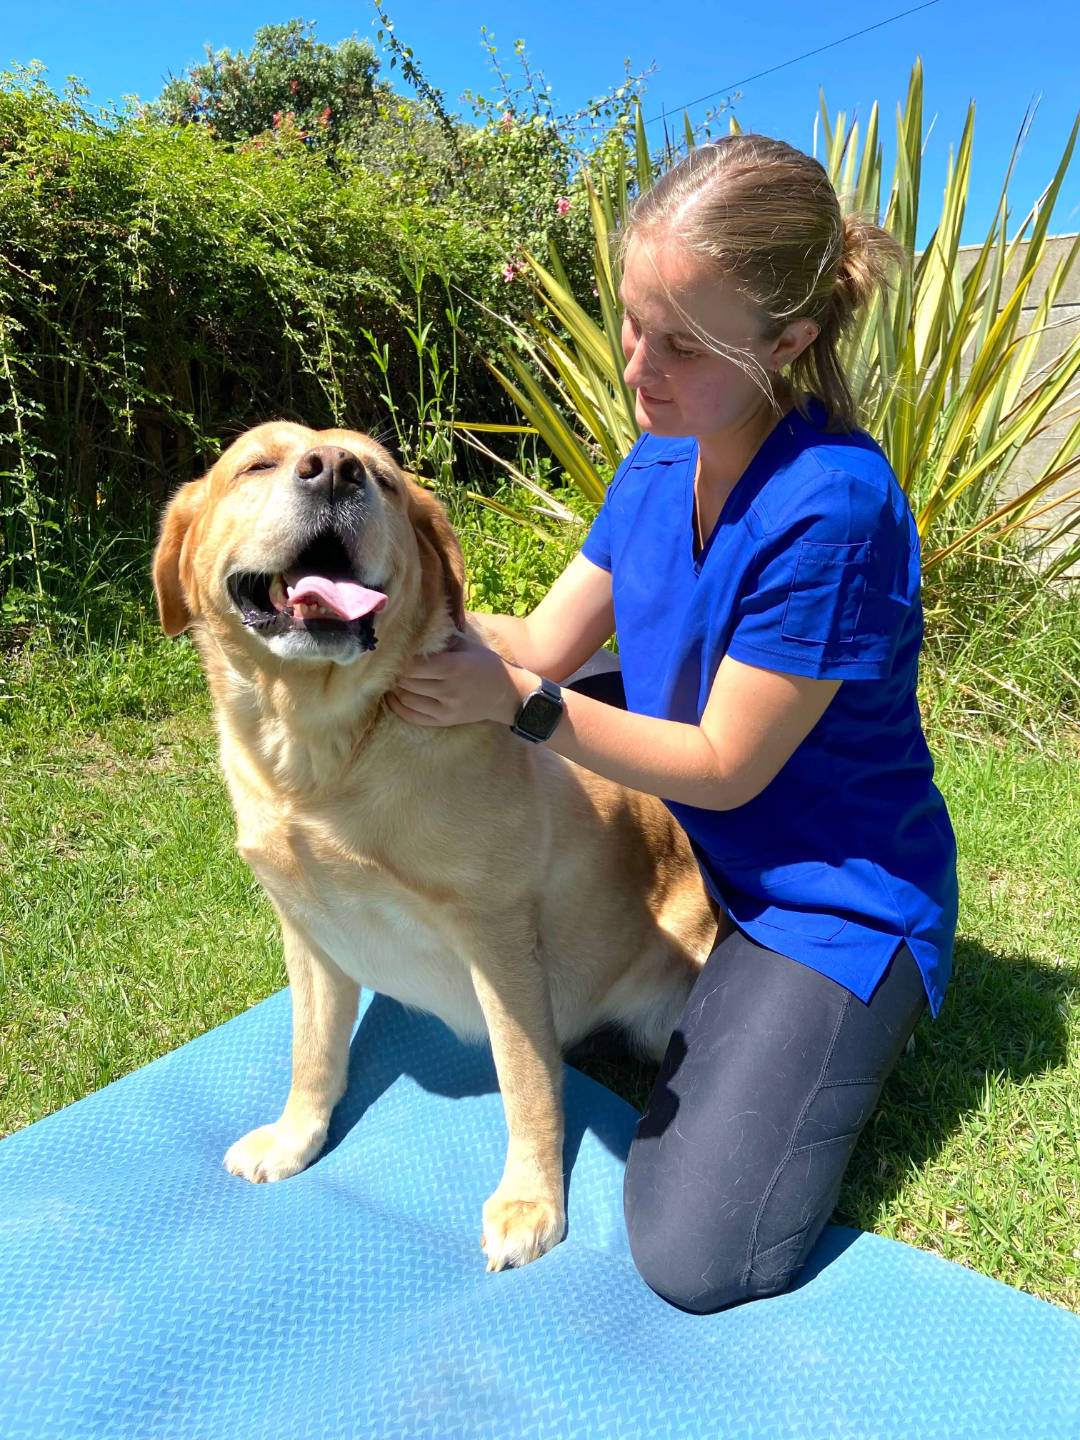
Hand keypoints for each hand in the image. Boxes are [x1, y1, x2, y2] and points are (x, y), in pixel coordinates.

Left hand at [387, 633, 534, 727]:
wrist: (506, 695)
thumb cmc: (486, 664)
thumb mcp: (467, 644)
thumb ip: (441, 638)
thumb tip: (414, 629)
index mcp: (453, 667)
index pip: (413, 665)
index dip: (398, 659)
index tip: (391, 651)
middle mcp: (447, 690)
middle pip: (407, 682)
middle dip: (393, 672)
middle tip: (386, 663)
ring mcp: (445, 709)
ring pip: (406, 699)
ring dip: (394, 688)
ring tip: (389, 677)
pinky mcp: (444, 721)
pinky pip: (413, 716)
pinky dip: (398, 706)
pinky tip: (393, 696)